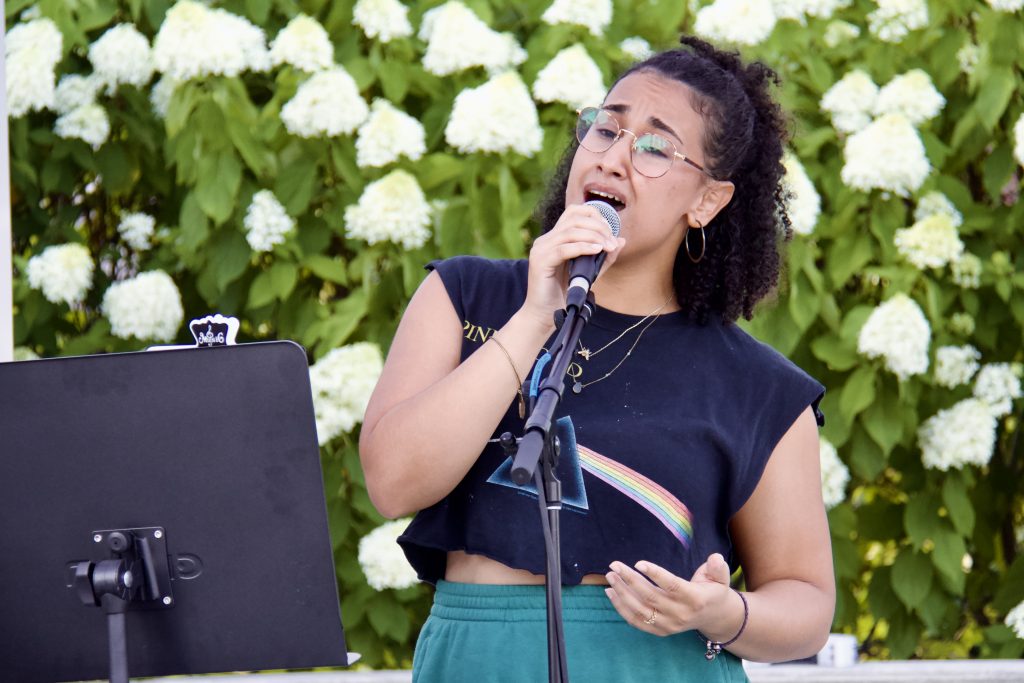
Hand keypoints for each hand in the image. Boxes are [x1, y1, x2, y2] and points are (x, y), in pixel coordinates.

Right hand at [520, 203, 624, 328]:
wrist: (544, 315)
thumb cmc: (563, 294)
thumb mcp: (589, 272)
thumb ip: (603, 257)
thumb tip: (621, 240)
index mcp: (554, 238)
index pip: (574, 212)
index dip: (595, 215)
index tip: (610, 231)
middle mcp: (545, 240)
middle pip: (574, 219)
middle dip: (598, 227)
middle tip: (611, 242)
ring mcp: (540, 249)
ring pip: (570, 232)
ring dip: (594, 237)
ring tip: (607, 247)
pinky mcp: (540, 262)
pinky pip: (564, 249)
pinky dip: (583, 247)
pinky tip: (597, 251)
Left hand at [604, 554, 739, 637]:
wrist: (713, 617)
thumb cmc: (713, 590)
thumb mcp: (720, 577)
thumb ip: (718, 567)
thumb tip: (715, 558)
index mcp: (695, 598)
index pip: (672, 586)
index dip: (655, 574)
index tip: (638, 563)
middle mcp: (681, 614)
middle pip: (651, 597)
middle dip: (630, 580)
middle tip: (614, 565)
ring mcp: (669, 625)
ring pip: (640, 610)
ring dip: (622, 593)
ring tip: (610, 576)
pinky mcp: (660, 631)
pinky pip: (636, 621)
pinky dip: (621, 608)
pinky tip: (611, 592)